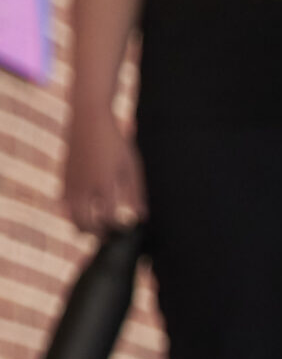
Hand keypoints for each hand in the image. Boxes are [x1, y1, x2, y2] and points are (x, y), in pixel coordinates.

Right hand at [62, 107, 144, 233]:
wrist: (88, 119)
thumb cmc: (115, 143)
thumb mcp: (131, 166)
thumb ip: (136, 194)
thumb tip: (141, 218)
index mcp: (105, 183)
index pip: (109, 219)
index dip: (118, 230)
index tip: (126, 232)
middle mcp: (85, 185)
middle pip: (85, 224)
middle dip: (97, 235)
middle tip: (109, 239)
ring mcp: (71, 182)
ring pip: (71, 216)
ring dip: (83, 227)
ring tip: (98, 229)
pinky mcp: (63, 177)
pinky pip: (64, 204)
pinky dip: (73, 212)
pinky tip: (86, 213)